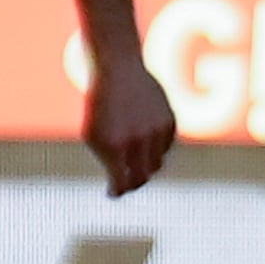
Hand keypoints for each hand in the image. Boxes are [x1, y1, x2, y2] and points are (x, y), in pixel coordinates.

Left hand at [83, 54, 177, 194]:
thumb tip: (125, 184)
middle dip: (133, 183)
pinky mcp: (169, 120)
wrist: (118, 71)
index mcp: (114, 147)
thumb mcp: (94, 136)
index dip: (117, 192)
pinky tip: (142, 138)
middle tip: (125, 182)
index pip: (123, 184)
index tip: (112, 192)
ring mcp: (157, 130)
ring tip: (131, 157)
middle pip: (143, 177)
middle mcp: (139, 141)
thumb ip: (110, 162)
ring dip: (144, 165)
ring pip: (156, 162)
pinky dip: (154, 148)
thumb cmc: (99, 106)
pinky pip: (165, 146)